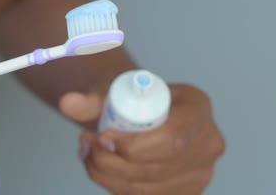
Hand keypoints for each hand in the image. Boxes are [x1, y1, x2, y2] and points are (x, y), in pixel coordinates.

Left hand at [60, 83, 224, 194]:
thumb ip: (90, 99)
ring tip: (89, 153)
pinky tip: (103, 168)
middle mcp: (208, 142)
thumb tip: (67, 103)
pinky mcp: (186, 191)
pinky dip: (117, 186)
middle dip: (112, 162)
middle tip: (87, 144)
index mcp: (198, 108)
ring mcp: (200, 172)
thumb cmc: (132, 98)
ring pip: (148, 188)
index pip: (172, 139)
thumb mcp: (113, 91)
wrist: (142, 111)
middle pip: (158, 168)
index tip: (102, 136)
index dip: (134, 146)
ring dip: (108, 176)